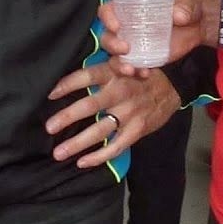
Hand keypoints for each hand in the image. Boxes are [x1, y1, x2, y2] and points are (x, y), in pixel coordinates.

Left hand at [45, 66, 178, 168]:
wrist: (174, 84)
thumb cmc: (140, 72)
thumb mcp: (123, 61)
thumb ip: (101, 66)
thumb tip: (72, 72)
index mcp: (114, 73)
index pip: (86, 76)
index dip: (67, 85)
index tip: (49, 95)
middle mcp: (120, 93)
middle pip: (89, 106)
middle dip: (67, 118)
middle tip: (48, 128)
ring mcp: (130, 113)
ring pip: (100, 131)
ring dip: (78, 143)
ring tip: (59, 153)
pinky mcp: (137, 130)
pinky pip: (116, 147)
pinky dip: (99, 156)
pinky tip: (82, 162)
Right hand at [96, 0, 219, 76]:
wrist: (197, 28)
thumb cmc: (187, 9)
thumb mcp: (187, 3)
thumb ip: (184, 7)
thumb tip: (179, 15)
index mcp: (131, 8)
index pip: (109, 10)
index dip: (107, 17)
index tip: (116, 26)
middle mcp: (127, 27)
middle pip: (107, 36)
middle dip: (112, 44)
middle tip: (125, 49)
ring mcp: (134, 45)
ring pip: (114, 56)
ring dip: (118, 64)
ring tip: (130, 69)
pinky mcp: (143, 58)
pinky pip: (131, 67)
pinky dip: (135, 72)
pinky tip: (145, 74)